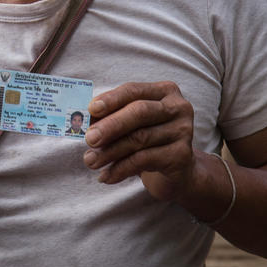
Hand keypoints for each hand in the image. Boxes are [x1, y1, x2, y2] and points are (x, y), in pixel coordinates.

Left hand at [83, 81, 195, 201]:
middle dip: (110, 125)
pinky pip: (144, 160)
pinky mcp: (181, 156)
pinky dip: (121, 169)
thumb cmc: (146, 139)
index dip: (111, 99)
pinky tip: (106, 176)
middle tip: (89, 139)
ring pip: (140, 138)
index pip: (133, 91)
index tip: (90, 110)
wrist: (176, 170)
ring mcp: (183, 131)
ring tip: (90, 161)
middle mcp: (177, 108)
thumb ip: (109, 116)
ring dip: (110, 152)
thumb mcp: (128, 124)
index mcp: (164, 91)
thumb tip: (83, 117)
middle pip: (140, 112)